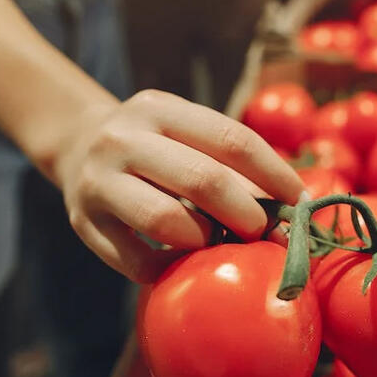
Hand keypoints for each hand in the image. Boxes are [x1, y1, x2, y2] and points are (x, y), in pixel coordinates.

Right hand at [56, 90, 303, 281]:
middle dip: (246, 214)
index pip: (232, 139)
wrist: (76, 146)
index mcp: (159, 108)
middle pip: (203, 180)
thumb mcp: (185, 135)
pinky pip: (138, 261)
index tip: (300, 202)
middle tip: (262, 233)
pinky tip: (182, 261)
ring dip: (205, 241)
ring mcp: (97, 180)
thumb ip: (231, 166)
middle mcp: (123, 138)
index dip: (274, 174)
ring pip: (166, 221)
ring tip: (216, 243)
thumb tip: (292, 211)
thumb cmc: (155, 147)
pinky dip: (170, 268)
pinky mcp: (82, 223)